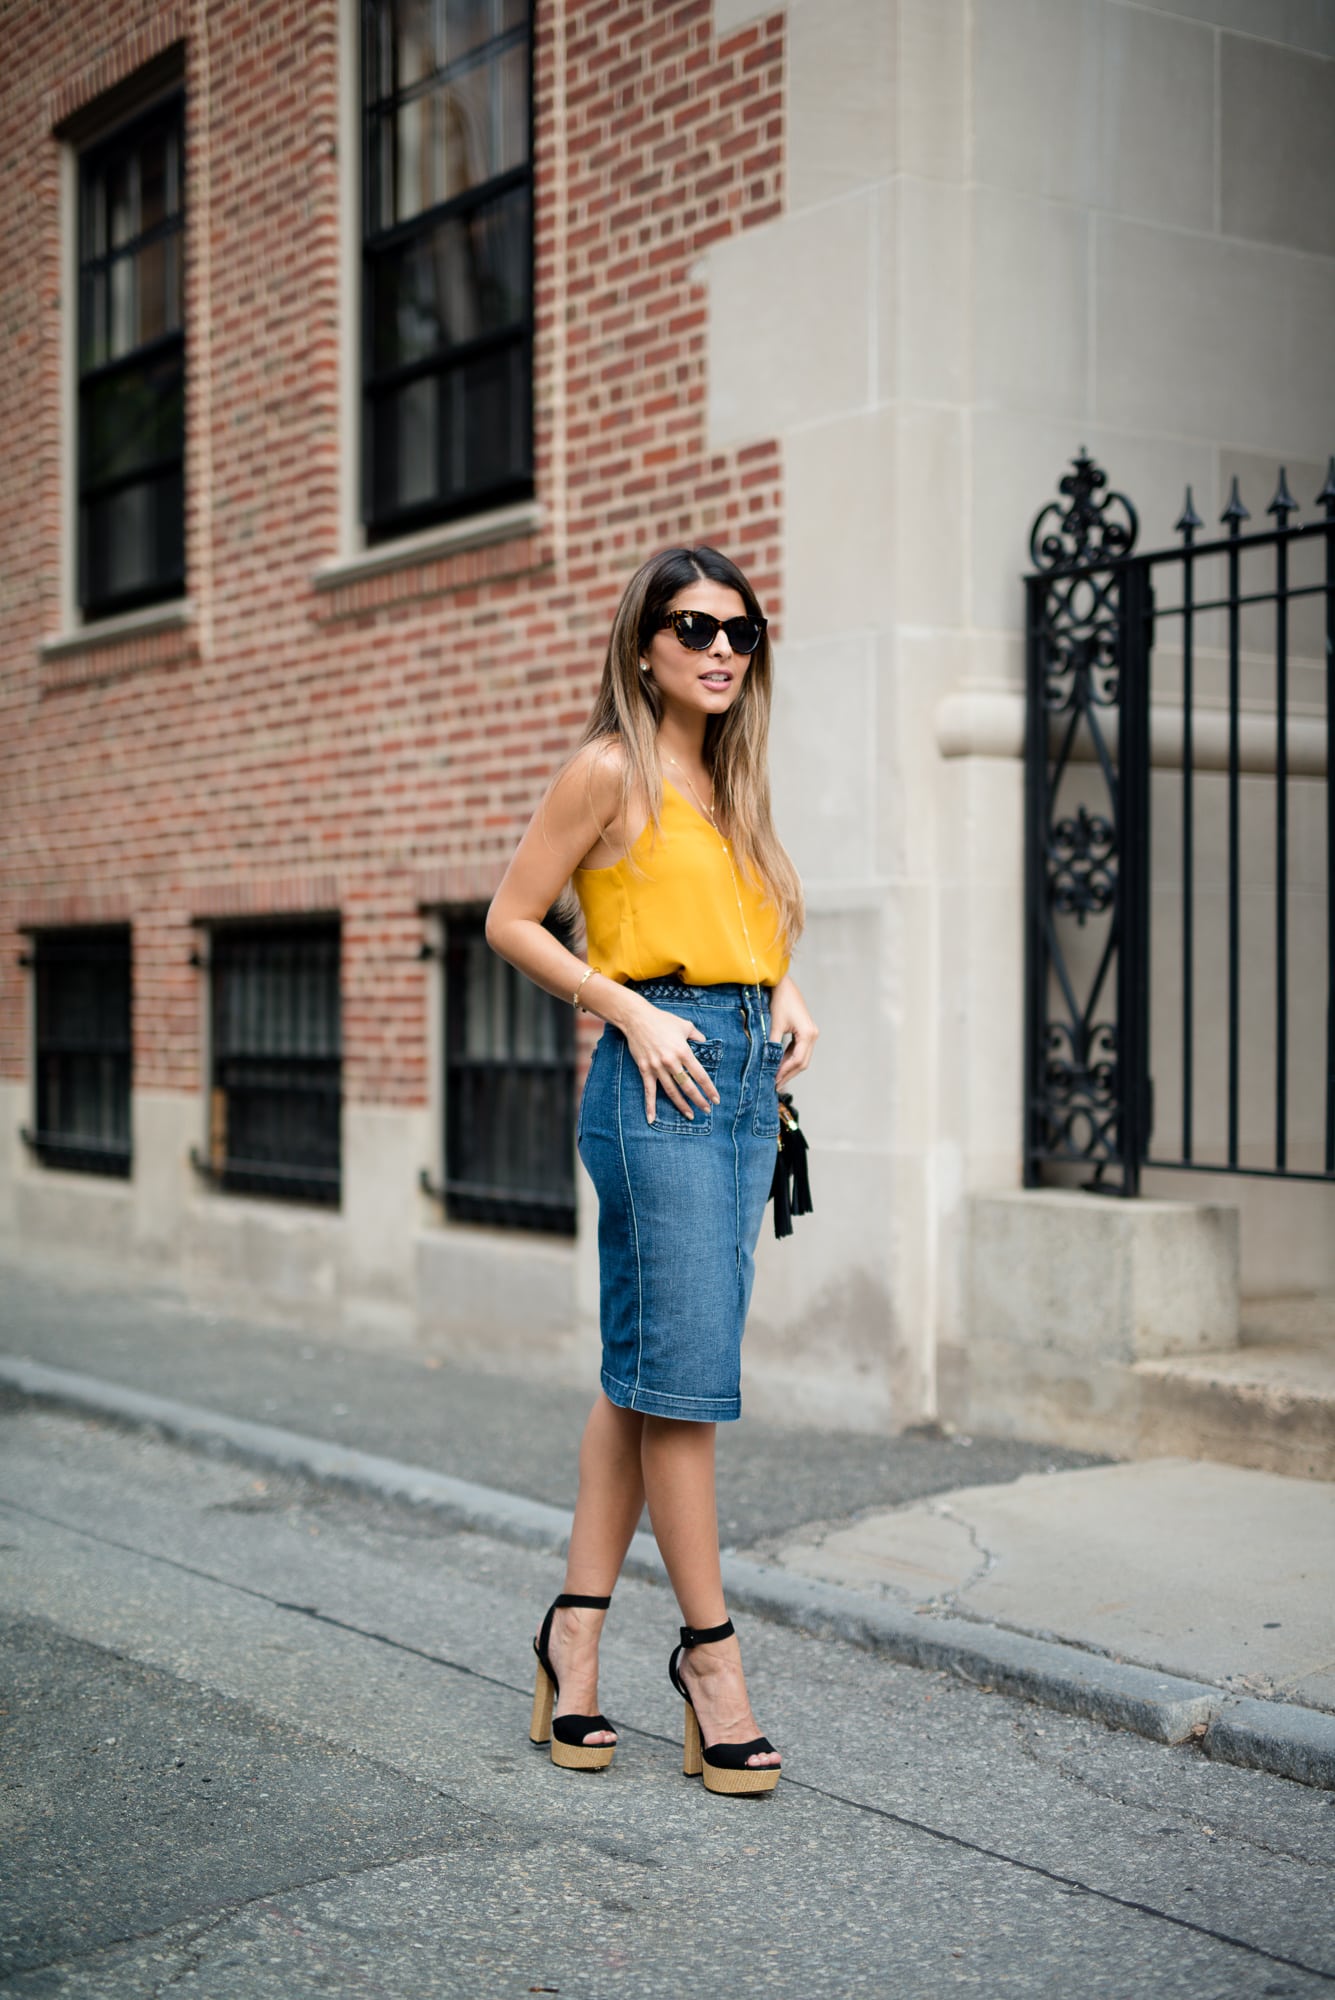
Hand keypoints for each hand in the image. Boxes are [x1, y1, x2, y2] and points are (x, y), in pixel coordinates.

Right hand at [623, 1002, 720, 1123]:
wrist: (637, 1018)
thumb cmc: (662, 1020)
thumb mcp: (684, 1025)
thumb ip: (696, 1035)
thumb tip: (704, 1042)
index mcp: (683, 1051)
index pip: (700, 1075)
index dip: (709, 1089)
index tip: (716, 1099)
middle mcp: (671, 1061)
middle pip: (687, 1086)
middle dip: (698, 1100)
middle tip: (706, 1110)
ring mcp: (657, 1067)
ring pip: (671, 1091)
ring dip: (681, 1105)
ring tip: (690, 1115)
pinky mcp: (645, 1069)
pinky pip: (649, 1091)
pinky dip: (650, 1106)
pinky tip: (652, 1119)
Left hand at [768, 975, 817, 1089]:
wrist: (783, 984)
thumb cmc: (779, 1001)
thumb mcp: (774, 1024)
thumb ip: (772, 1045)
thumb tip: (766, 1064)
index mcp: (807, 1034)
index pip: (797, 1060)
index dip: (784, 1072)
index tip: (773, 1081)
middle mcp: (813, 1034)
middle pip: (802, 1062)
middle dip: (788, 1074)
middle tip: (775, 1085)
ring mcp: (810, 1033)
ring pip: (801, 1057)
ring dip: (789, 1068)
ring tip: (776, 1078)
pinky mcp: (805, 1031)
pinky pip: (799, 1050)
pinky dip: (789, 1059)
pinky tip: (779, 1065)